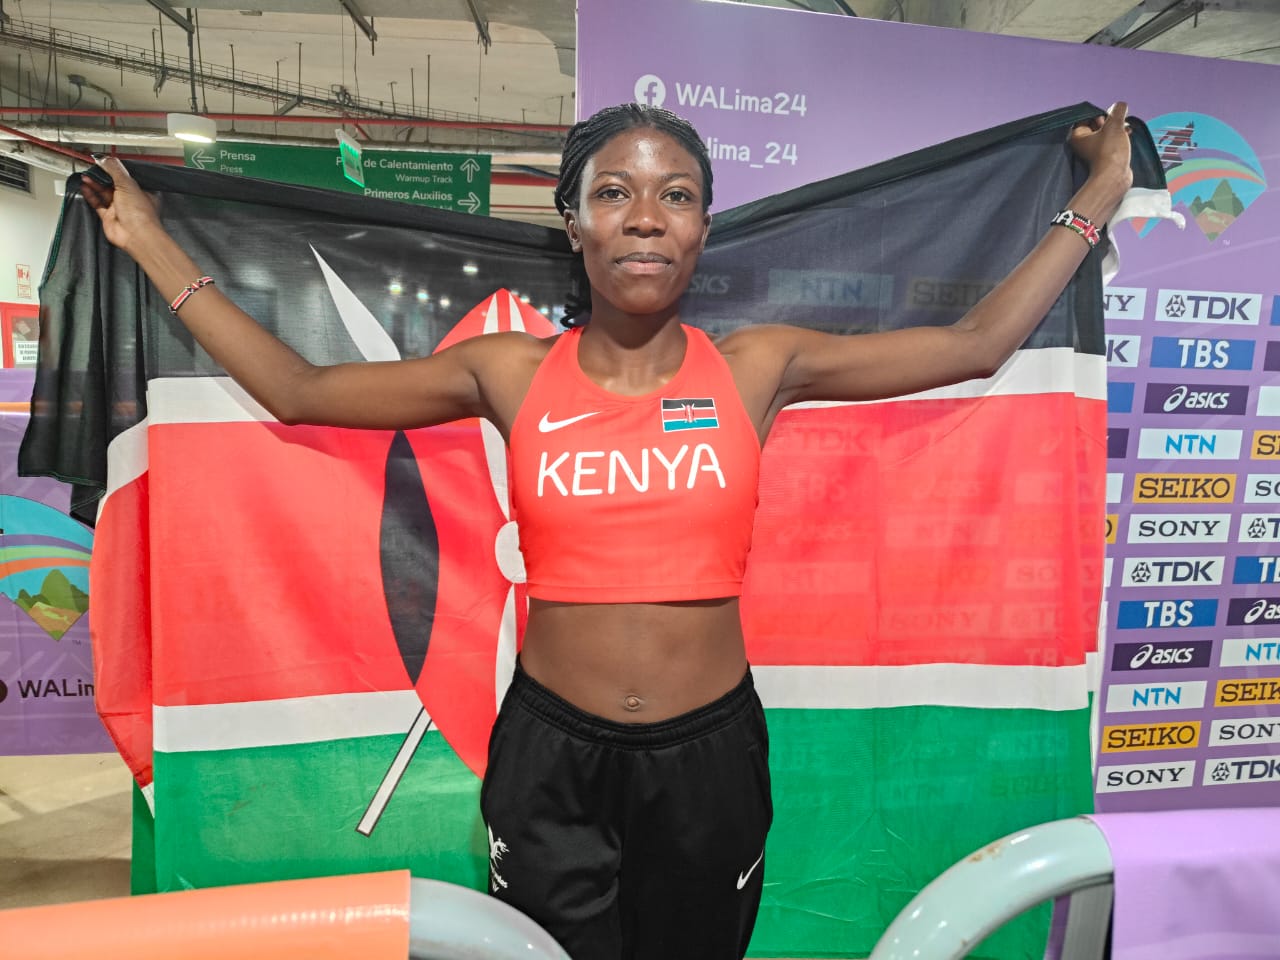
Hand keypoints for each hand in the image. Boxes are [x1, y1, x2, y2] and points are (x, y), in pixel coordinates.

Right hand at [79, 156, 164, 254]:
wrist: (136, 235)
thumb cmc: (139, 212)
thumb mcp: (127, 184)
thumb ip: (115, 170)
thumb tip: (105, 159)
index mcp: (139, 191)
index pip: (125, 177)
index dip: (114, 170)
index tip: (103, 163)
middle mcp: (130, 200)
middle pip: (112, 184)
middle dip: (101, 177)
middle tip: (91, 169)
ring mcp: (119, 209)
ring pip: (104, 193)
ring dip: (94, 184)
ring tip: (85, 176)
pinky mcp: (109, 217)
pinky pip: (97, 204)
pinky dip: (90, 195)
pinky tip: (85, 187)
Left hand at [1067, 102, 1133, 221]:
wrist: (1115, 177)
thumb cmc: (1110, 152)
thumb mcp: (1114, 125)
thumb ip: (1117, 111)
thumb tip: (1120, 105)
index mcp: (1077, 135)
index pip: (1087, 116)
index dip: (1100, 113)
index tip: (1109, 118)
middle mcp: (1082, 143)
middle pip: (1097, 123)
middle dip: (1111, 121)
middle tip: (1117, 125)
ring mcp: (1094, 150)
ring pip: (1106, 132)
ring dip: (1117, 128)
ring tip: (1125, 129)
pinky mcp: (1105, 155)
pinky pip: (1111, 141)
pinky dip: (1119, 136)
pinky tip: (1129, 134)